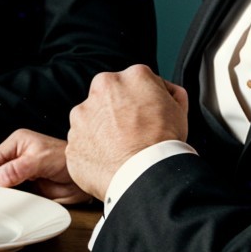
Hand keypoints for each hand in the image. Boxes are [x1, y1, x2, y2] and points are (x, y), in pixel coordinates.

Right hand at [0, 129, 90, 204]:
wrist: (85, 179)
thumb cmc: (69, 161)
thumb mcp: (42, 161)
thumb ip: (20, 168)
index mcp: (17, 143)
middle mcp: (16, 157)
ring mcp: (20, 172)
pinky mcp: (26, 186)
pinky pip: (10, 193)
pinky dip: (5, 199)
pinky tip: (3, 204)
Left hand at [63, 66, 189, 197]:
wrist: (145, 174)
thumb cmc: (164, 143)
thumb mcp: (179, 110)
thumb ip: (169, 93)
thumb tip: (166, 91)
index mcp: (131, 77)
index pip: (134, 83)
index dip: (142, 101)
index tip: (145, 116)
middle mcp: (102, 89)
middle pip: (108, 98)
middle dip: (117, 112)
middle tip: (133, 134)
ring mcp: (82, 114)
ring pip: (91, 120)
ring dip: (102, 131)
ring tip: (121, 151)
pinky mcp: (72, 139)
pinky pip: (82, 145)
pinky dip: (92, 152)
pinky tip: (109, 162)